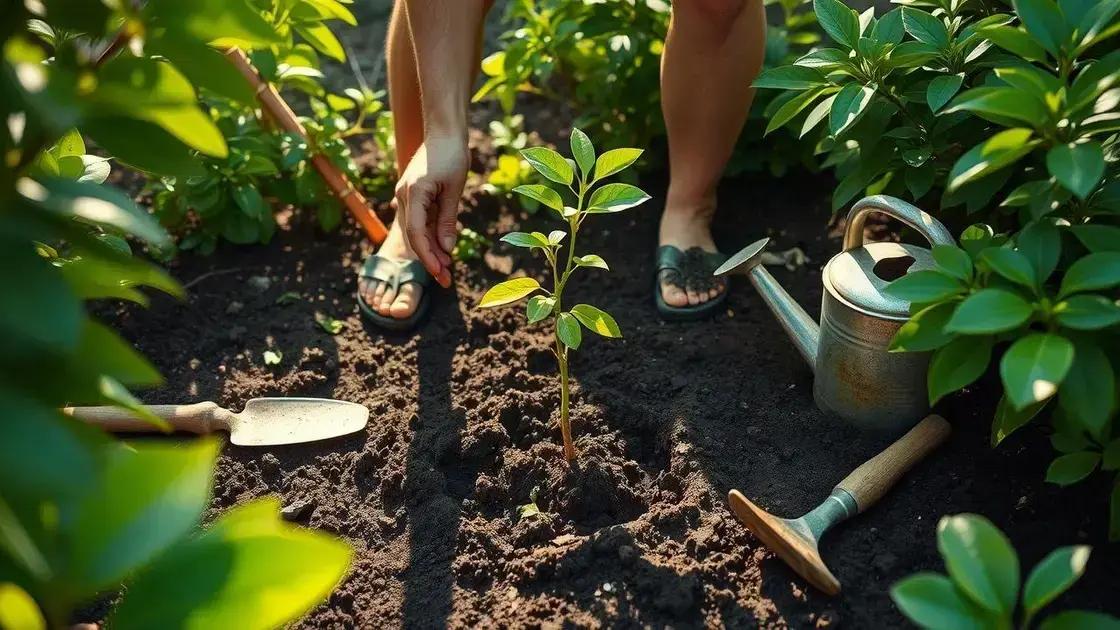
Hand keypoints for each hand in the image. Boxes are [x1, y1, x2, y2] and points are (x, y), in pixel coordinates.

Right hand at [394, 136, 468, 287]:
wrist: (444, 132)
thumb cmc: (452, 156)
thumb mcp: (455, 190)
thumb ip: (448, 220)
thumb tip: (447, 250)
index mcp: (413, 193)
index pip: (416, 233)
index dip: (428, 256)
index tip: (441, 273)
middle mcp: (404, 196)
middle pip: (415, 236)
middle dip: (431, 260)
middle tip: (447, 281)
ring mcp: (406, 196)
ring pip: (416, 231)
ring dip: (431, 251)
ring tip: (447, 270)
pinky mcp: (412, 196)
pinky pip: (419, 222)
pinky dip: (430, 237)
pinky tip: (442, 251)